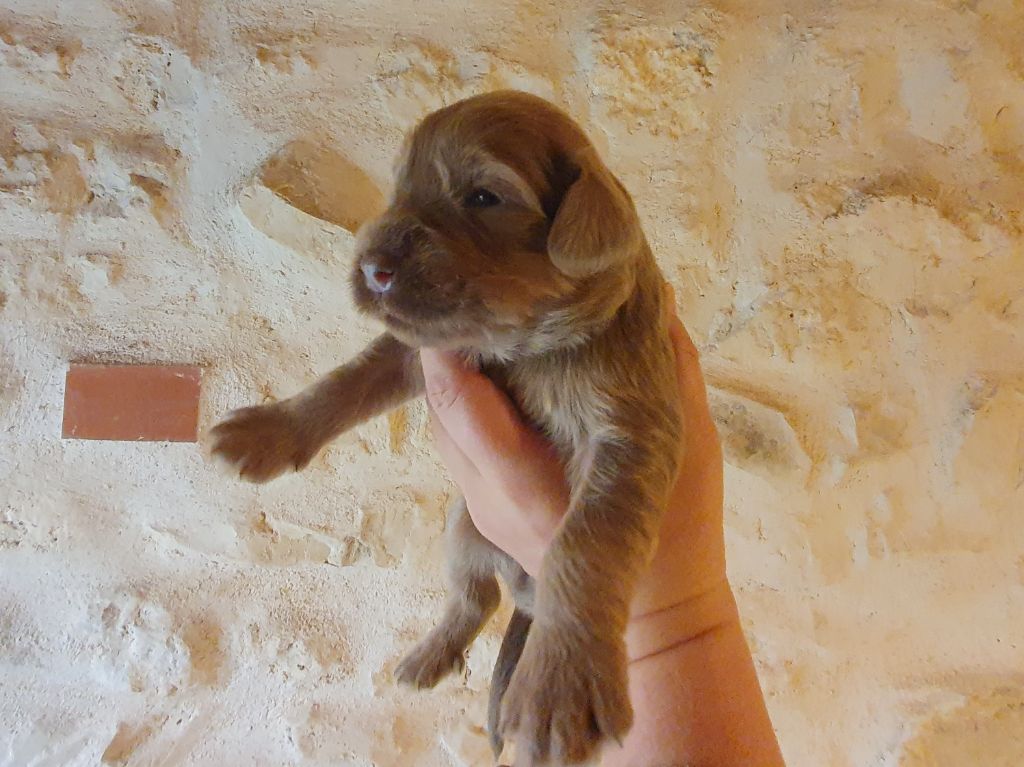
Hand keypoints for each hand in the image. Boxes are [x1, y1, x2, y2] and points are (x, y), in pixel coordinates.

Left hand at [421, 287, 726, 620]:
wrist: (657, 610)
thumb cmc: (678, 529)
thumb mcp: (688, 445)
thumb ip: (672, 370)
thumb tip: (657, 295)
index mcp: (528, 482)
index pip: (458, 400)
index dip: (446, 343)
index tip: (456, 292)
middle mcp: (490, 498)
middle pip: (439, 408)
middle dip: (446, 348)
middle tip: (469, 294)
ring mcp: (482, 510)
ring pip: (442, 427)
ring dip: (455, 375)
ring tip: (481, 324)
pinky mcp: (484, 513)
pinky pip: (458, 446)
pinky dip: (466, 404)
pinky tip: (495, 375)